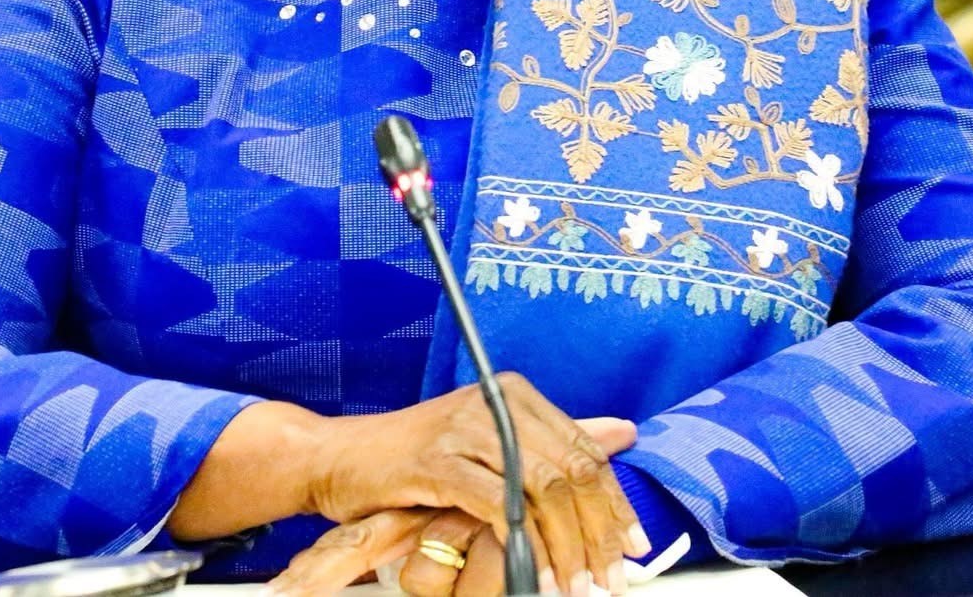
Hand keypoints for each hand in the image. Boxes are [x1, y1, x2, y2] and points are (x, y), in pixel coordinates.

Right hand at [302, 383, 646, 595]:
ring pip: (542, 487)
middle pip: (572, 468)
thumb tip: (622, 433)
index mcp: (514, 395)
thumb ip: (553, 443)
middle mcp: (494, 401)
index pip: (586, 449)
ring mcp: (464, 427)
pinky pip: (497, 503)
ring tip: (573, 583)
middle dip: (597, 530)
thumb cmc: (415, 460)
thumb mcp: (491, 447)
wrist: (340, 459)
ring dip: (565, 544)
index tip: (632, 544)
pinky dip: (522, 542)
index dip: (615, 502)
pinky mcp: (436, 460)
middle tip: (608, 575)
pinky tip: (531, 569)